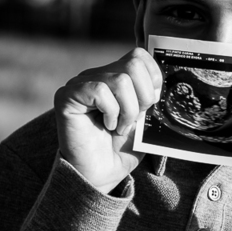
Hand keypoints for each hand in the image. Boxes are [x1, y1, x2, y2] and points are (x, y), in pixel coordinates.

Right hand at [55, 47, 161, 193]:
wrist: (100, 174)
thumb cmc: (121, 148)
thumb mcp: (145, 118)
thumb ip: (151, 96)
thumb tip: (165, 82)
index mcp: (115, 76)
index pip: (139, 56)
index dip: (152, 80)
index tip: (148, 106)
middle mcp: (96, 75)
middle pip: (133, 63)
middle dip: (144, 97)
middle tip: (134, 119)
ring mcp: (79, 84)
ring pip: (120, 80)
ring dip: (128, 110)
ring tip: (120, 127)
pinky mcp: (66, 96)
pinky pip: (99, 90)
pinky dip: (111, 112)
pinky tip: (107, 126)